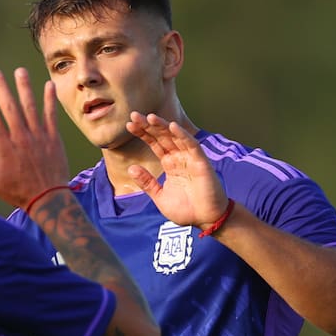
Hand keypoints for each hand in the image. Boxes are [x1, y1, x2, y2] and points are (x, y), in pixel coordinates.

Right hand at [0, 68, 69, 208]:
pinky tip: (48, 85)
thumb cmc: (18, 192)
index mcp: (5, 148)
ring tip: (19, 71)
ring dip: (24, 88)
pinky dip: (50, 100)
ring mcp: (39, 137)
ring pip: (31, 107)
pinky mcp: (53, 138)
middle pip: (10, 108)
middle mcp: (21, 138)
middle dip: (2, 88)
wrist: (48, 199)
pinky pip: (51, 115)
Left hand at [124, 112, 228, 227]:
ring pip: (175, 137)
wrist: (205, 220)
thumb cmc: (186, 209)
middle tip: (134, 115)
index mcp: (169, 163)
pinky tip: (172, 126)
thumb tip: (130, 168)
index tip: (129, 125)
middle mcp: (179, 158)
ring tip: (149, 117)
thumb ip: (147, 182)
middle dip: (149, 126)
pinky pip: (191, 145)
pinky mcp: (201, 163)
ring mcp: (190, 158)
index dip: (143, 133)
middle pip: (162, 137)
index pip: (154, 143)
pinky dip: (182, 135)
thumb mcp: (159, 196)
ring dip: (163, 126)